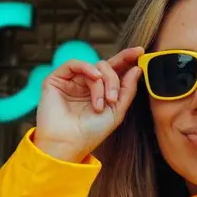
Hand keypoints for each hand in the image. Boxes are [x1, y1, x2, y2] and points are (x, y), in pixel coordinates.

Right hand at [34, 47, 143, 161]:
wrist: (68, 145)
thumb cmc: (91, 133)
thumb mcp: (116, 112)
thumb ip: (127, 90)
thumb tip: (137, 68)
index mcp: (100, 91)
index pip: (115, 70)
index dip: (127, 59)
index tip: (140, 51)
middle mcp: (86, 84)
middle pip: (107, 67)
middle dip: (114, 80)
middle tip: (113, 99)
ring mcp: (71, 81)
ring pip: (94, 67)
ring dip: (102, 83)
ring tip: (102, 103)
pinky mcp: (56, 79)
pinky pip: (74, 64)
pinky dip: (87, 68)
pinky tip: (95, 79)